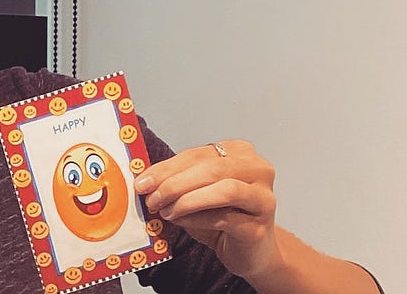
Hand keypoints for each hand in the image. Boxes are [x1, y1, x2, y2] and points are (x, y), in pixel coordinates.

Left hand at [133, 140, 281, 278]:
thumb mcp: (197, 193)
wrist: (250, 252)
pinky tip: (180, 221)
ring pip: (225, 190)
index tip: (143, 182)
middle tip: (151, 198)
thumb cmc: (224, 219)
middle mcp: (259, 171)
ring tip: (165, 211)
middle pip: (213, 169)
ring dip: (187, 200)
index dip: (167, 167)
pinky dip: (197, 219)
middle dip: (175, 183)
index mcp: (241, 153)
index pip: (199, 154)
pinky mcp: (259, 227)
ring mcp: (263, 199)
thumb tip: (146, 181)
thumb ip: (179, 181)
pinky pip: (225, 218)